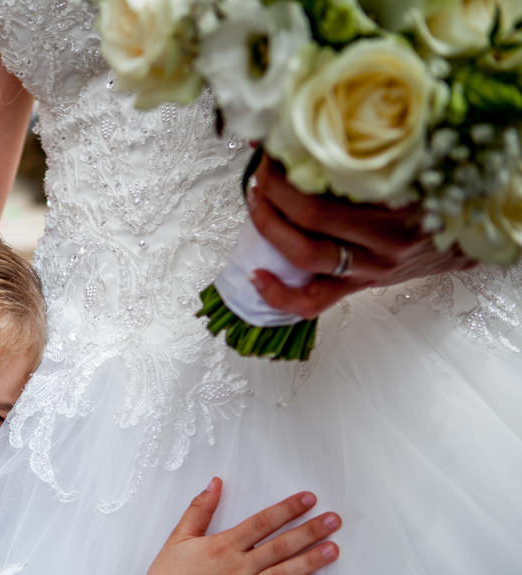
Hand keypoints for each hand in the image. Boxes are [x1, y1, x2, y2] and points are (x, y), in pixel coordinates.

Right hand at [119, 478, 339, 574]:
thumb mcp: (178, 538)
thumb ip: (199, 509)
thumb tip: (216, 483)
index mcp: (223, 546)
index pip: (262, 522)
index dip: (288, 509)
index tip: (309, 499)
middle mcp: (238, 568)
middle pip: (281, 546)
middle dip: (311, 531)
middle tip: (335, 521)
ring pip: (284, 574)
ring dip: (311, 561)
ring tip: (333, 549)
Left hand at [247, 156, 478, 318]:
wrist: (466, 237)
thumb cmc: (438, 194)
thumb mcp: (415, 163)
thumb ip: (371, 147)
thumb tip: (310, 124)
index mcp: (401, 199)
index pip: (335, 179)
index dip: (295, 163)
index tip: (277, 145)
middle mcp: (385, 237)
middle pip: (312, 215)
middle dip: (274, 190)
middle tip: (261, 171)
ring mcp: (370, 266)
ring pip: (306, 254)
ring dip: (269, 227)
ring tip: (255, 203)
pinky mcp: (359, 287)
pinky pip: (313, 301)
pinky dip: (280, 294)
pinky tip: (256, 276)